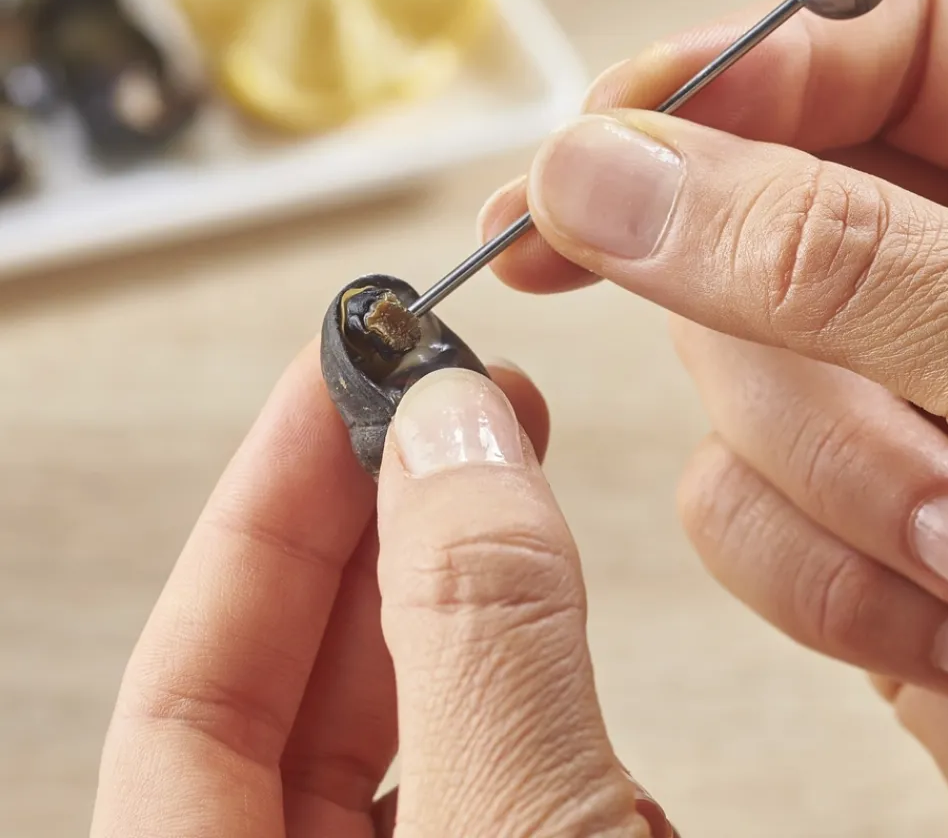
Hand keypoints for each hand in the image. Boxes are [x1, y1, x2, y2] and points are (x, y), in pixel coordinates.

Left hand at [90, 347, 676, 836]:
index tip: (339, 375)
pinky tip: (543, 584)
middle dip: (372, 514)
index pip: (185, 687)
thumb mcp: (523, 837)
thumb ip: (482, 643)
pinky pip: (477, 756)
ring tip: (502, 452)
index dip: (265, 507)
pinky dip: (511, 658)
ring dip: (450, 570)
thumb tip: (452, 435)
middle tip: (441, 391)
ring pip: (393, 718)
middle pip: (287, 686)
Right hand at [480, 0, 947, 835]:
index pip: (868, 45)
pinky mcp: (841, 522)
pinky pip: (731, 502)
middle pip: (767, 208)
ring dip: (832, 478)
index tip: (596, 135)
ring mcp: (899, 396)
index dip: (729, 74)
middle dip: (777, 328)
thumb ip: (833, 256)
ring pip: (731, 368)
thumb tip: (610, 169)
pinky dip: (824, 580)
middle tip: (761, 362)